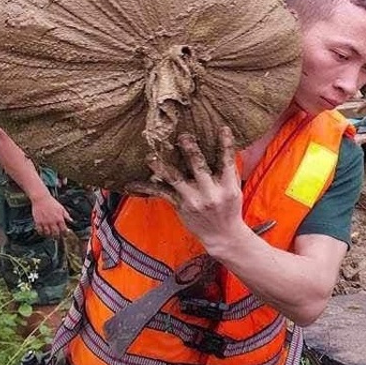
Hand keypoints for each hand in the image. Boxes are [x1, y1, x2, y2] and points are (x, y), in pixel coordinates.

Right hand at [30, 193, 71, 237]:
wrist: (41, 199)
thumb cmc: (51, 202)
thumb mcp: (61, 208)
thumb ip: (66, 215)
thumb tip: (71, 220)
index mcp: (59, 218)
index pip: (63, 229)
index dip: (65, 233)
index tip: (65, 235)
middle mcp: (52, 221)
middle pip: (56, 233)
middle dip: (57, 237)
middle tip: (57, 238)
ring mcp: (45, 222)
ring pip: (47, 233)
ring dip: (49, 236)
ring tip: (50, 236)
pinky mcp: (38, 222)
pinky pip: (40, 231)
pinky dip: (41, 233)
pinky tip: (43, 233)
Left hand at [149, 127, 246, 250]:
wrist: (222, 235)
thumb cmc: (229, 207)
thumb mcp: (234, 188)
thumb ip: (229, 169)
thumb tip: (226, 143)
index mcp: (227, 187)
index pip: (227, 162)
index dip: (225, 144)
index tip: (222, 129)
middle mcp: (210, 193)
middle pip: (199, 168)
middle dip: (190, 151)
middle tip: (183, 137)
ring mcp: (193, 200)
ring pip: (175, 179)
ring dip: (161, 167)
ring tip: (150, 157)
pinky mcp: (179, 205)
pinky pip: (160, 194)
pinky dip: (145, 188)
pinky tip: (131, 184)